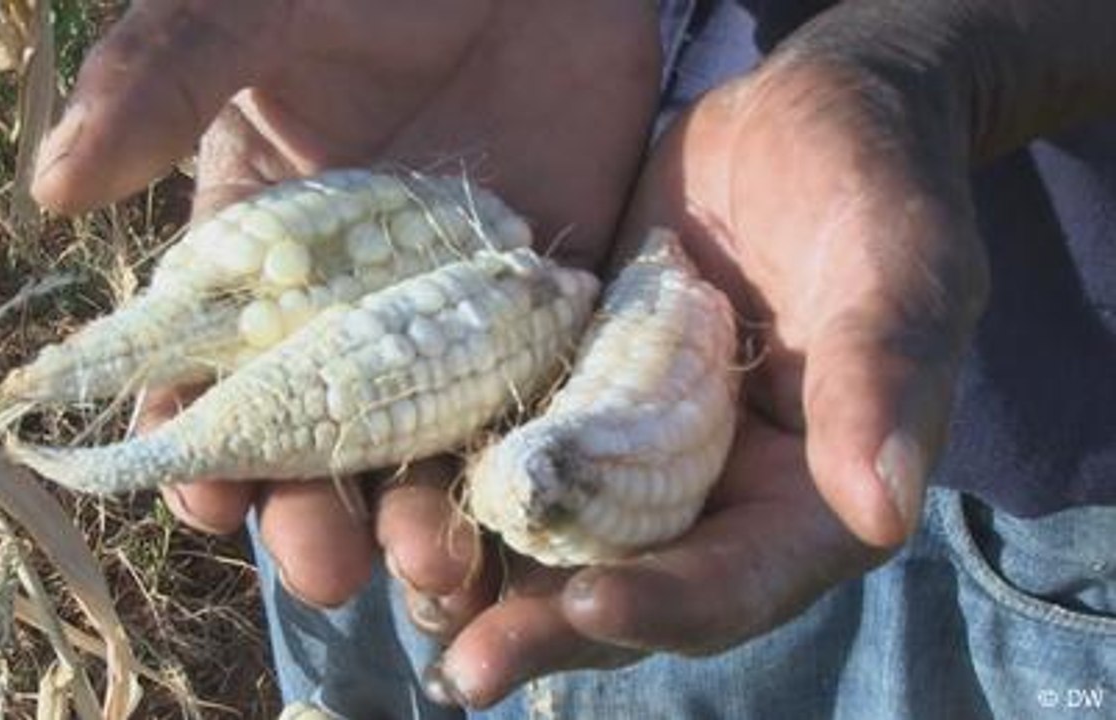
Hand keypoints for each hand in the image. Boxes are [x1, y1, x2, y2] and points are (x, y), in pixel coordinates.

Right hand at [32, 0, 661, 606]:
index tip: (202, 503)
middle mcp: (349, 308)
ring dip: (421, 515)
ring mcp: (452, 317)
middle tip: (327, 569)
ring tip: (434, 568)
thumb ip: (165, 79)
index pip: (212, 369)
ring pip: (426, 443)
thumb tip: (54, 187)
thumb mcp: (260, 12)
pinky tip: (526, 516)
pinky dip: (527, 461)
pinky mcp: (545, 311)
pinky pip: (535, 404)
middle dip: (314, 512)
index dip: (200, 441)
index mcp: (260, 254)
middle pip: (320, 436)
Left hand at [421, 43, 990, 707]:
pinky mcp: (569, 397)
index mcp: (803, 499)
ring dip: (481, 575)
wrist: (785, 122)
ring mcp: (630, 452)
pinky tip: (388, 498)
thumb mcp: (896, 262)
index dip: (668, 603)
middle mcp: (710, 499)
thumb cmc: (865, 182)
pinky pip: (509, 453)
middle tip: (461, 669)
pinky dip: (455, 480)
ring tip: (409, 592)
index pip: (738, 579)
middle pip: (628, 584)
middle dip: (546, 628)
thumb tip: (883, 511)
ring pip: (552, 538)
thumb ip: (884, 375)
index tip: (590, 602)